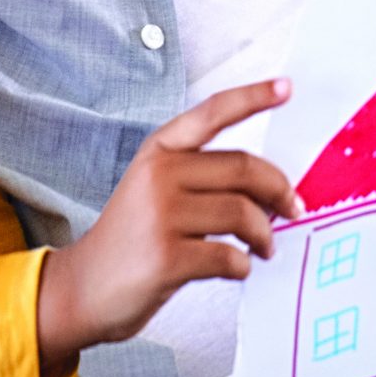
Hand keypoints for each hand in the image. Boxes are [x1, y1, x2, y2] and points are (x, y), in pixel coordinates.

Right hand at [38, 81, 300, 359]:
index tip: (286, 87)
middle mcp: (159, 175)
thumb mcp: (153, 189)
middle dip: (279, 190)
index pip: (212, 113)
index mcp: (158, 151)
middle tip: (292, 209)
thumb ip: (200, 177)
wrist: (83, 289)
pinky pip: (229, 256)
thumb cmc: (131, 239)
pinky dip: (243, 265)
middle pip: (243, 168)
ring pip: (243, 213)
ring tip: (264, 247)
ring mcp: (161, 216)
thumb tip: (271, 189)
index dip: (252, 97)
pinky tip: (237, 268)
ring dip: (264, 235)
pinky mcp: (167, 257)